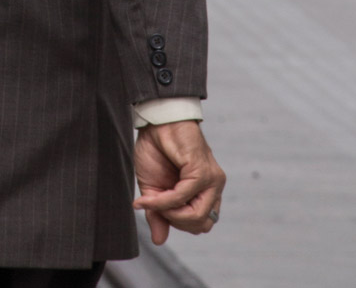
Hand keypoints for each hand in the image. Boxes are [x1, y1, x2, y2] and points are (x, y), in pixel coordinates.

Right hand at [134, 120, 224, 243]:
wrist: (155, 122)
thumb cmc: (156, 151)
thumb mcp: (153, 190)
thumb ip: (159, 214)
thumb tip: (159, 241)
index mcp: (206, 192)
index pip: (200, 224)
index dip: (178, 223)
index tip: (157, 210)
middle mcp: (214, 187)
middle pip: (202, 225)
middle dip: (175, 222)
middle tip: (155, 207)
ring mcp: (212, 179)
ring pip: (198, 216)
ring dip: (170, 213)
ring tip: (153, 202)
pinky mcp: (202, 171)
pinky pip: (184, 196)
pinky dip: (164, 201)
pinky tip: (150, 197)